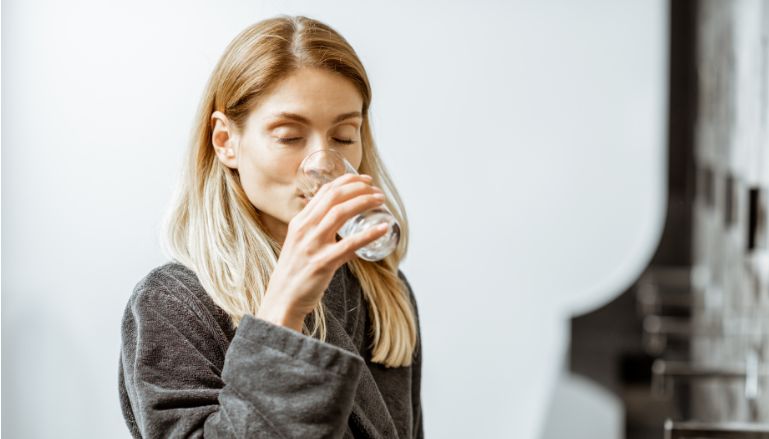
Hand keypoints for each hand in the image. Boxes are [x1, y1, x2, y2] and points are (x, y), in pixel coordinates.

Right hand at [256, 173, 387, 330]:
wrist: (282, 299)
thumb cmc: (295, 272)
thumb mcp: (300, 243)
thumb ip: (316, 229)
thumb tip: (342, 220)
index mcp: (299, 221)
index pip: (325, 192)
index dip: (347, 181)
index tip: (365, 180)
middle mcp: (304, 229)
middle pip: (334, 197)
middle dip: (359, 188)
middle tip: (377, 191)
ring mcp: (312, 245)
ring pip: (341, 213)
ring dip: (364, 203)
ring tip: (380, 202)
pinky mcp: (322, 263)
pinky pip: (349, 244)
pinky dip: (368, 234)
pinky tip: (382, 229)